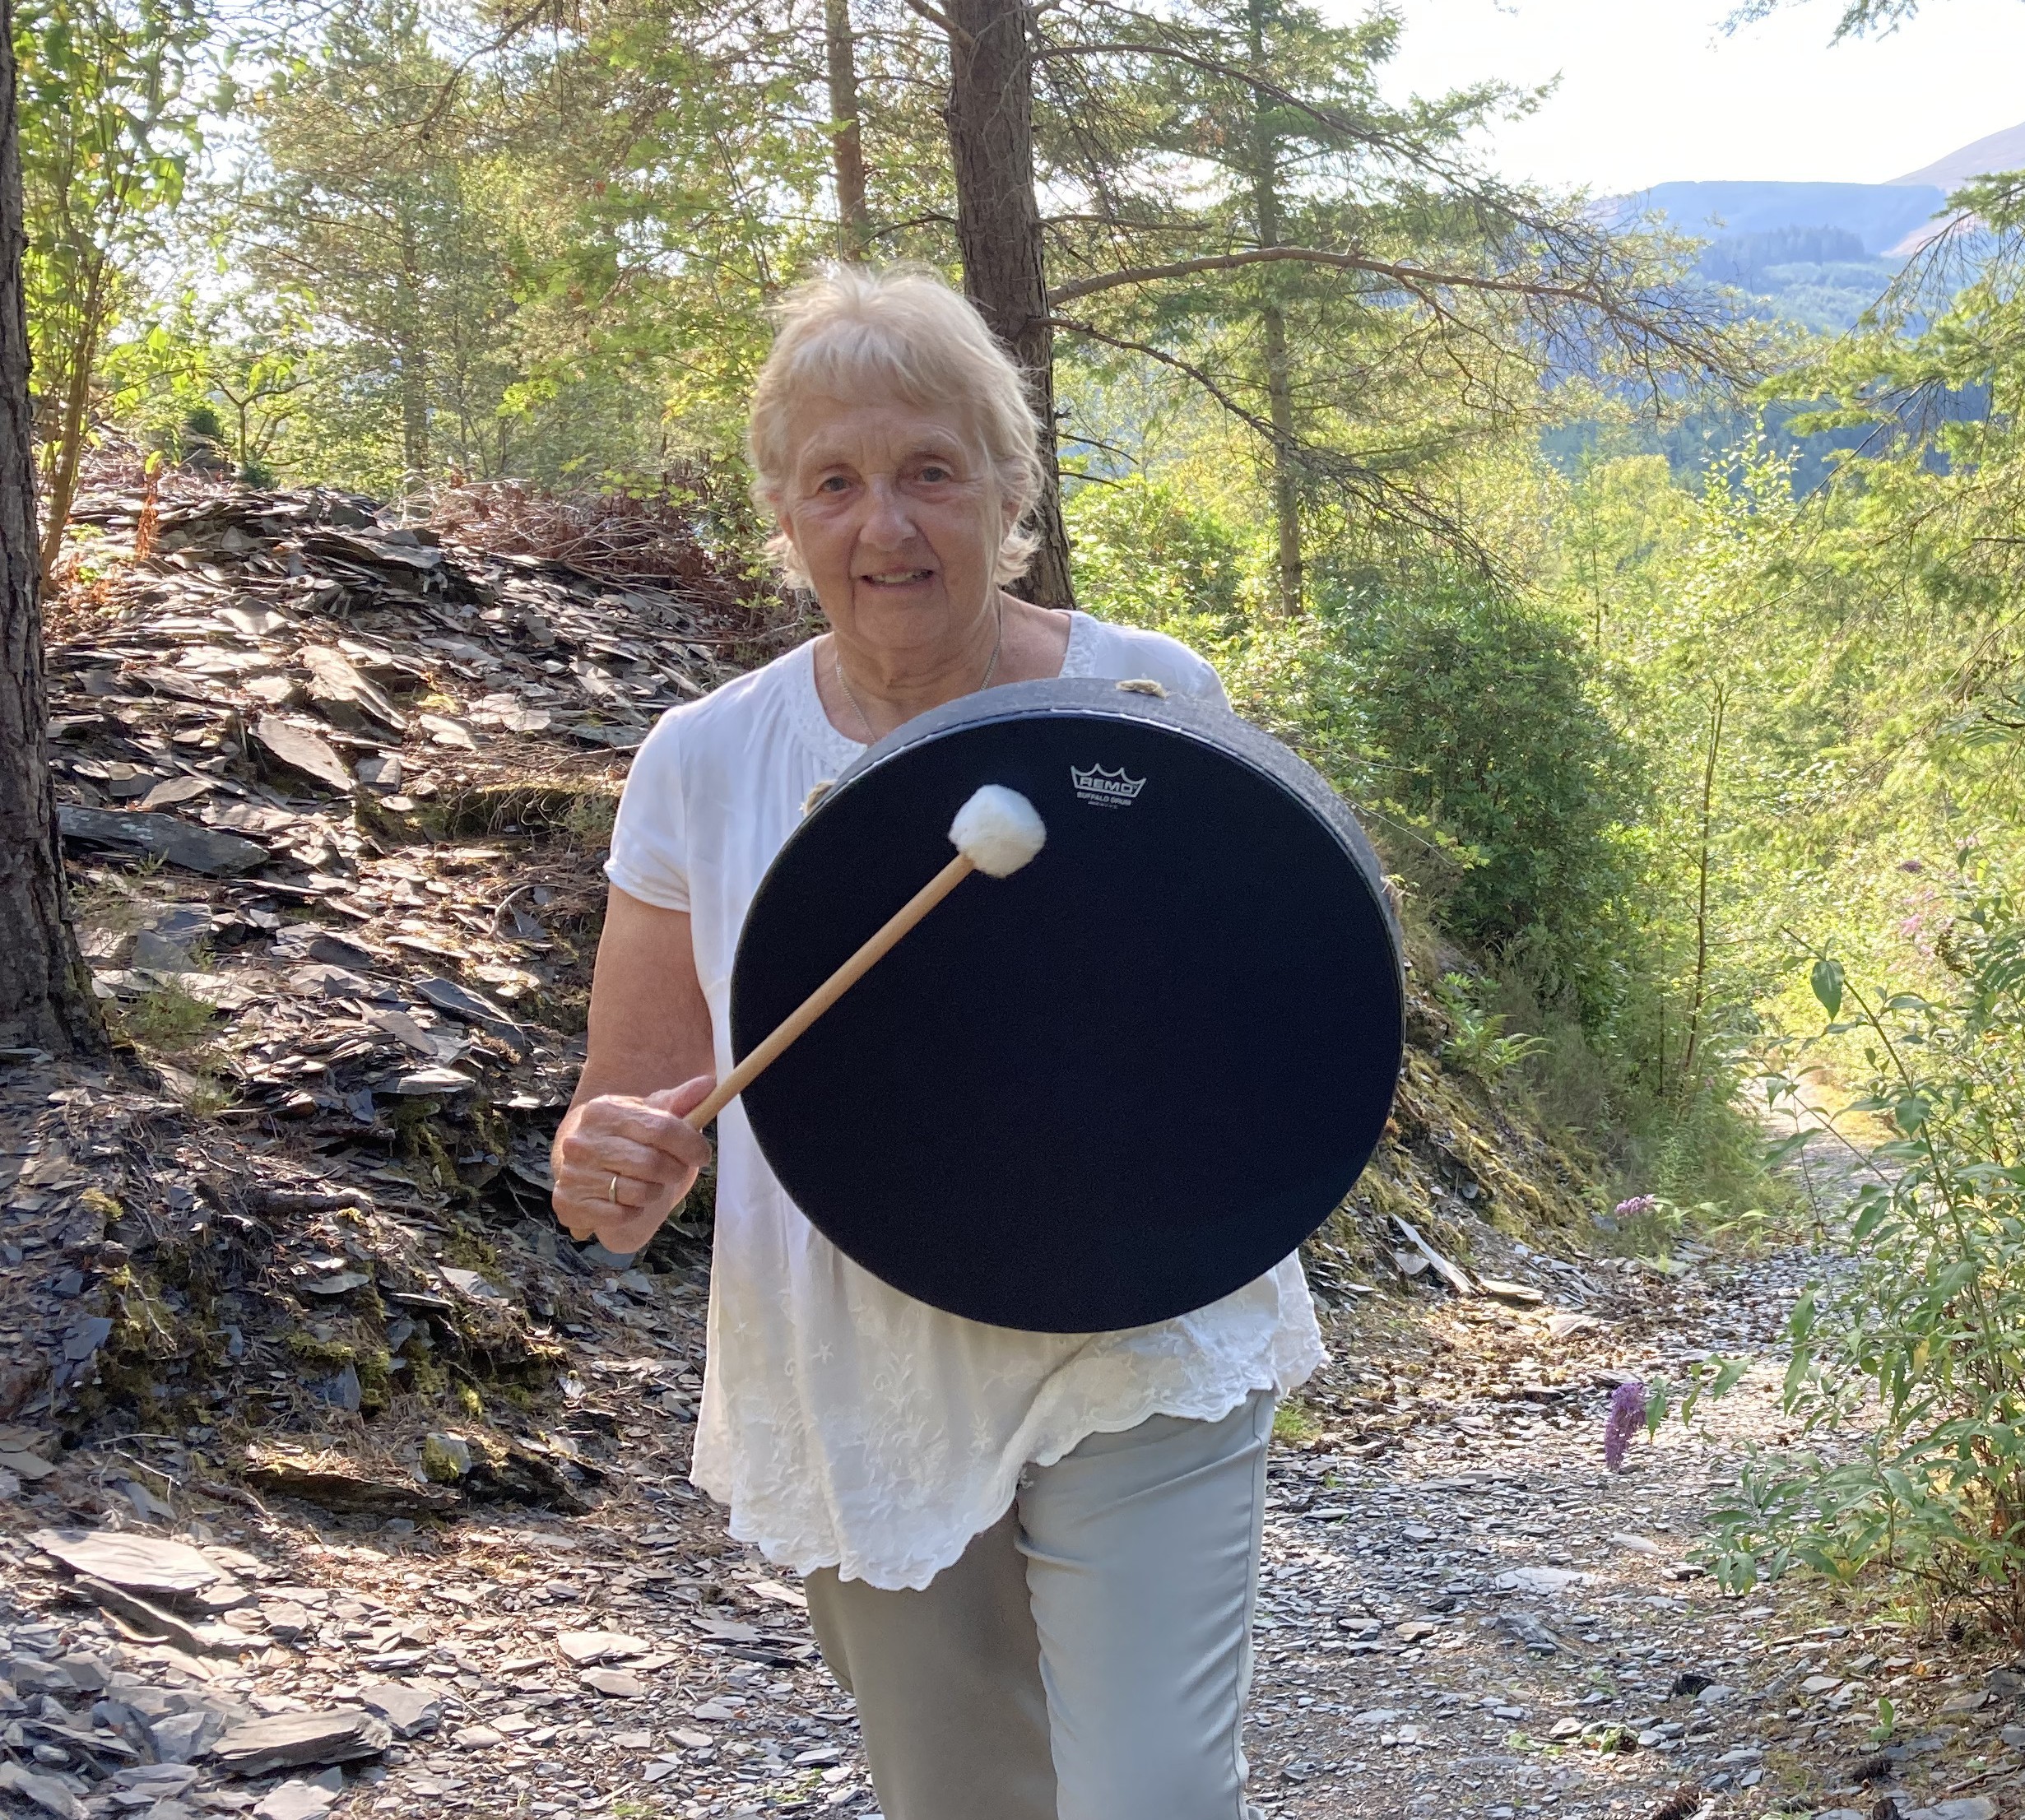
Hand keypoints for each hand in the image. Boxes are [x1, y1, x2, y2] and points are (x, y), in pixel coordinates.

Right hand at [552, 1074, 714, 1252]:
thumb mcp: (651, 1116)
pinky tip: (628, 1201)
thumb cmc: (628, 1139)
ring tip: (649, 1184)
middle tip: (674, 1171)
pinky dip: (633, 1212)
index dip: (690, 1144)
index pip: (661, 1127)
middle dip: (674, 1171)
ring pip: (638, 1192)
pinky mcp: (569, 1204)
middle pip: (652, 1163)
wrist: (588, 1167)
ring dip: (654, 1192)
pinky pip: (620, 1215)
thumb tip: (708, 1084)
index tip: (703, 1155)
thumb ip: (680, 1101)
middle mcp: (583, 1141)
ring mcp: (573, 1173)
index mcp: (604, 1111)